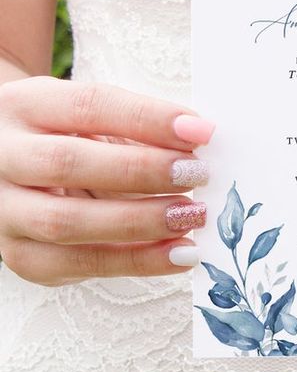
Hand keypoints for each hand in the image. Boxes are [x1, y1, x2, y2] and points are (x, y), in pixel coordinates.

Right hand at [0, 76, 215, 284]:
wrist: (12, 165)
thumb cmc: (69, 134)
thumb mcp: (90, 116)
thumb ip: (136, 126)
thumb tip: (200, 139)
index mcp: (25, 106)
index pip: (88, 106)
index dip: (148, 118)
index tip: (201, 130)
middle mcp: (2, 156)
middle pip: (68, 163)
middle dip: (142, 170)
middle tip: (198, 174)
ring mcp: (3, 210)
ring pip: (66, 222)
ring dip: (141, 222)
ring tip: (193, 216)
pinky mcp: (20, 255)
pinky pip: (77, 265)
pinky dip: (136, 262)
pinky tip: (179, 254)